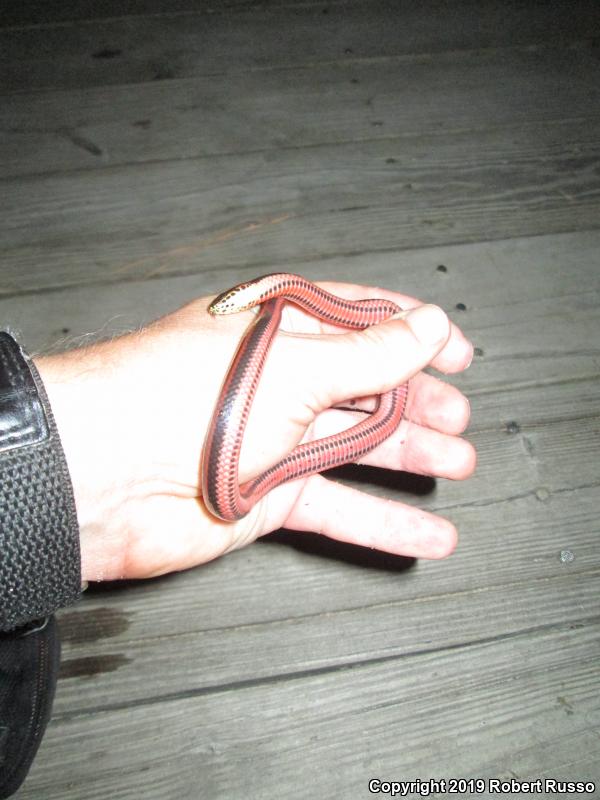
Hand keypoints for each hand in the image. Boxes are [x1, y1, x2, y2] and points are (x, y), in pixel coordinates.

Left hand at [35, 281, 474, 581]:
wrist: (105, 475)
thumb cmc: (181, 397)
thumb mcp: (296, 366)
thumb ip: (369, 354)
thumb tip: (428, 326)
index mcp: (281, 329)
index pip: (360, 319)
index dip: (413, 333)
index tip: (458, 353)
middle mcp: (278, 381)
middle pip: (366, 386)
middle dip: (418, 400)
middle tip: (458, 417)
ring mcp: (274, 440)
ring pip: (357, 446)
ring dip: (409, 456)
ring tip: (456, 465)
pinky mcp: (268, 497)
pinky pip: (337, 507)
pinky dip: (383, 523)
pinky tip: (426, 534)